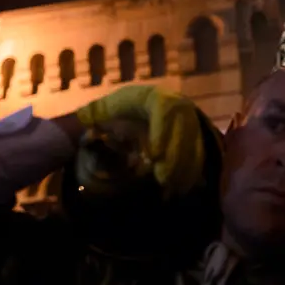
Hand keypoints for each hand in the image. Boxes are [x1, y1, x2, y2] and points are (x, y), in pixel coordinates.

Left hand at [76, 85, 204, 198]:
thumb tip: (85, 118)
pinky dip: (192, 170)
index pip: (164, 112)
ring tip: (173, 187)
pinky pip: (198, 153)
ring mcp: (190, 122)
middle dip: (175, 157)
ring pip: (193, 144)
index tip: (154, 155)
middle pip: (183, 131)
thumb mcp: (111, 107)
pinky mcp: (196, 136)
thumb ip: (99, 113)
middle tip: (163, 179)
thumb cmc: (123, 109)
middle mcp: (179, 107)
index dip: (162, 133)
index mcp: (157, 97)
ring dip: (185, 167)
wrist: (141, 109)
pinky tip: (184, 187)